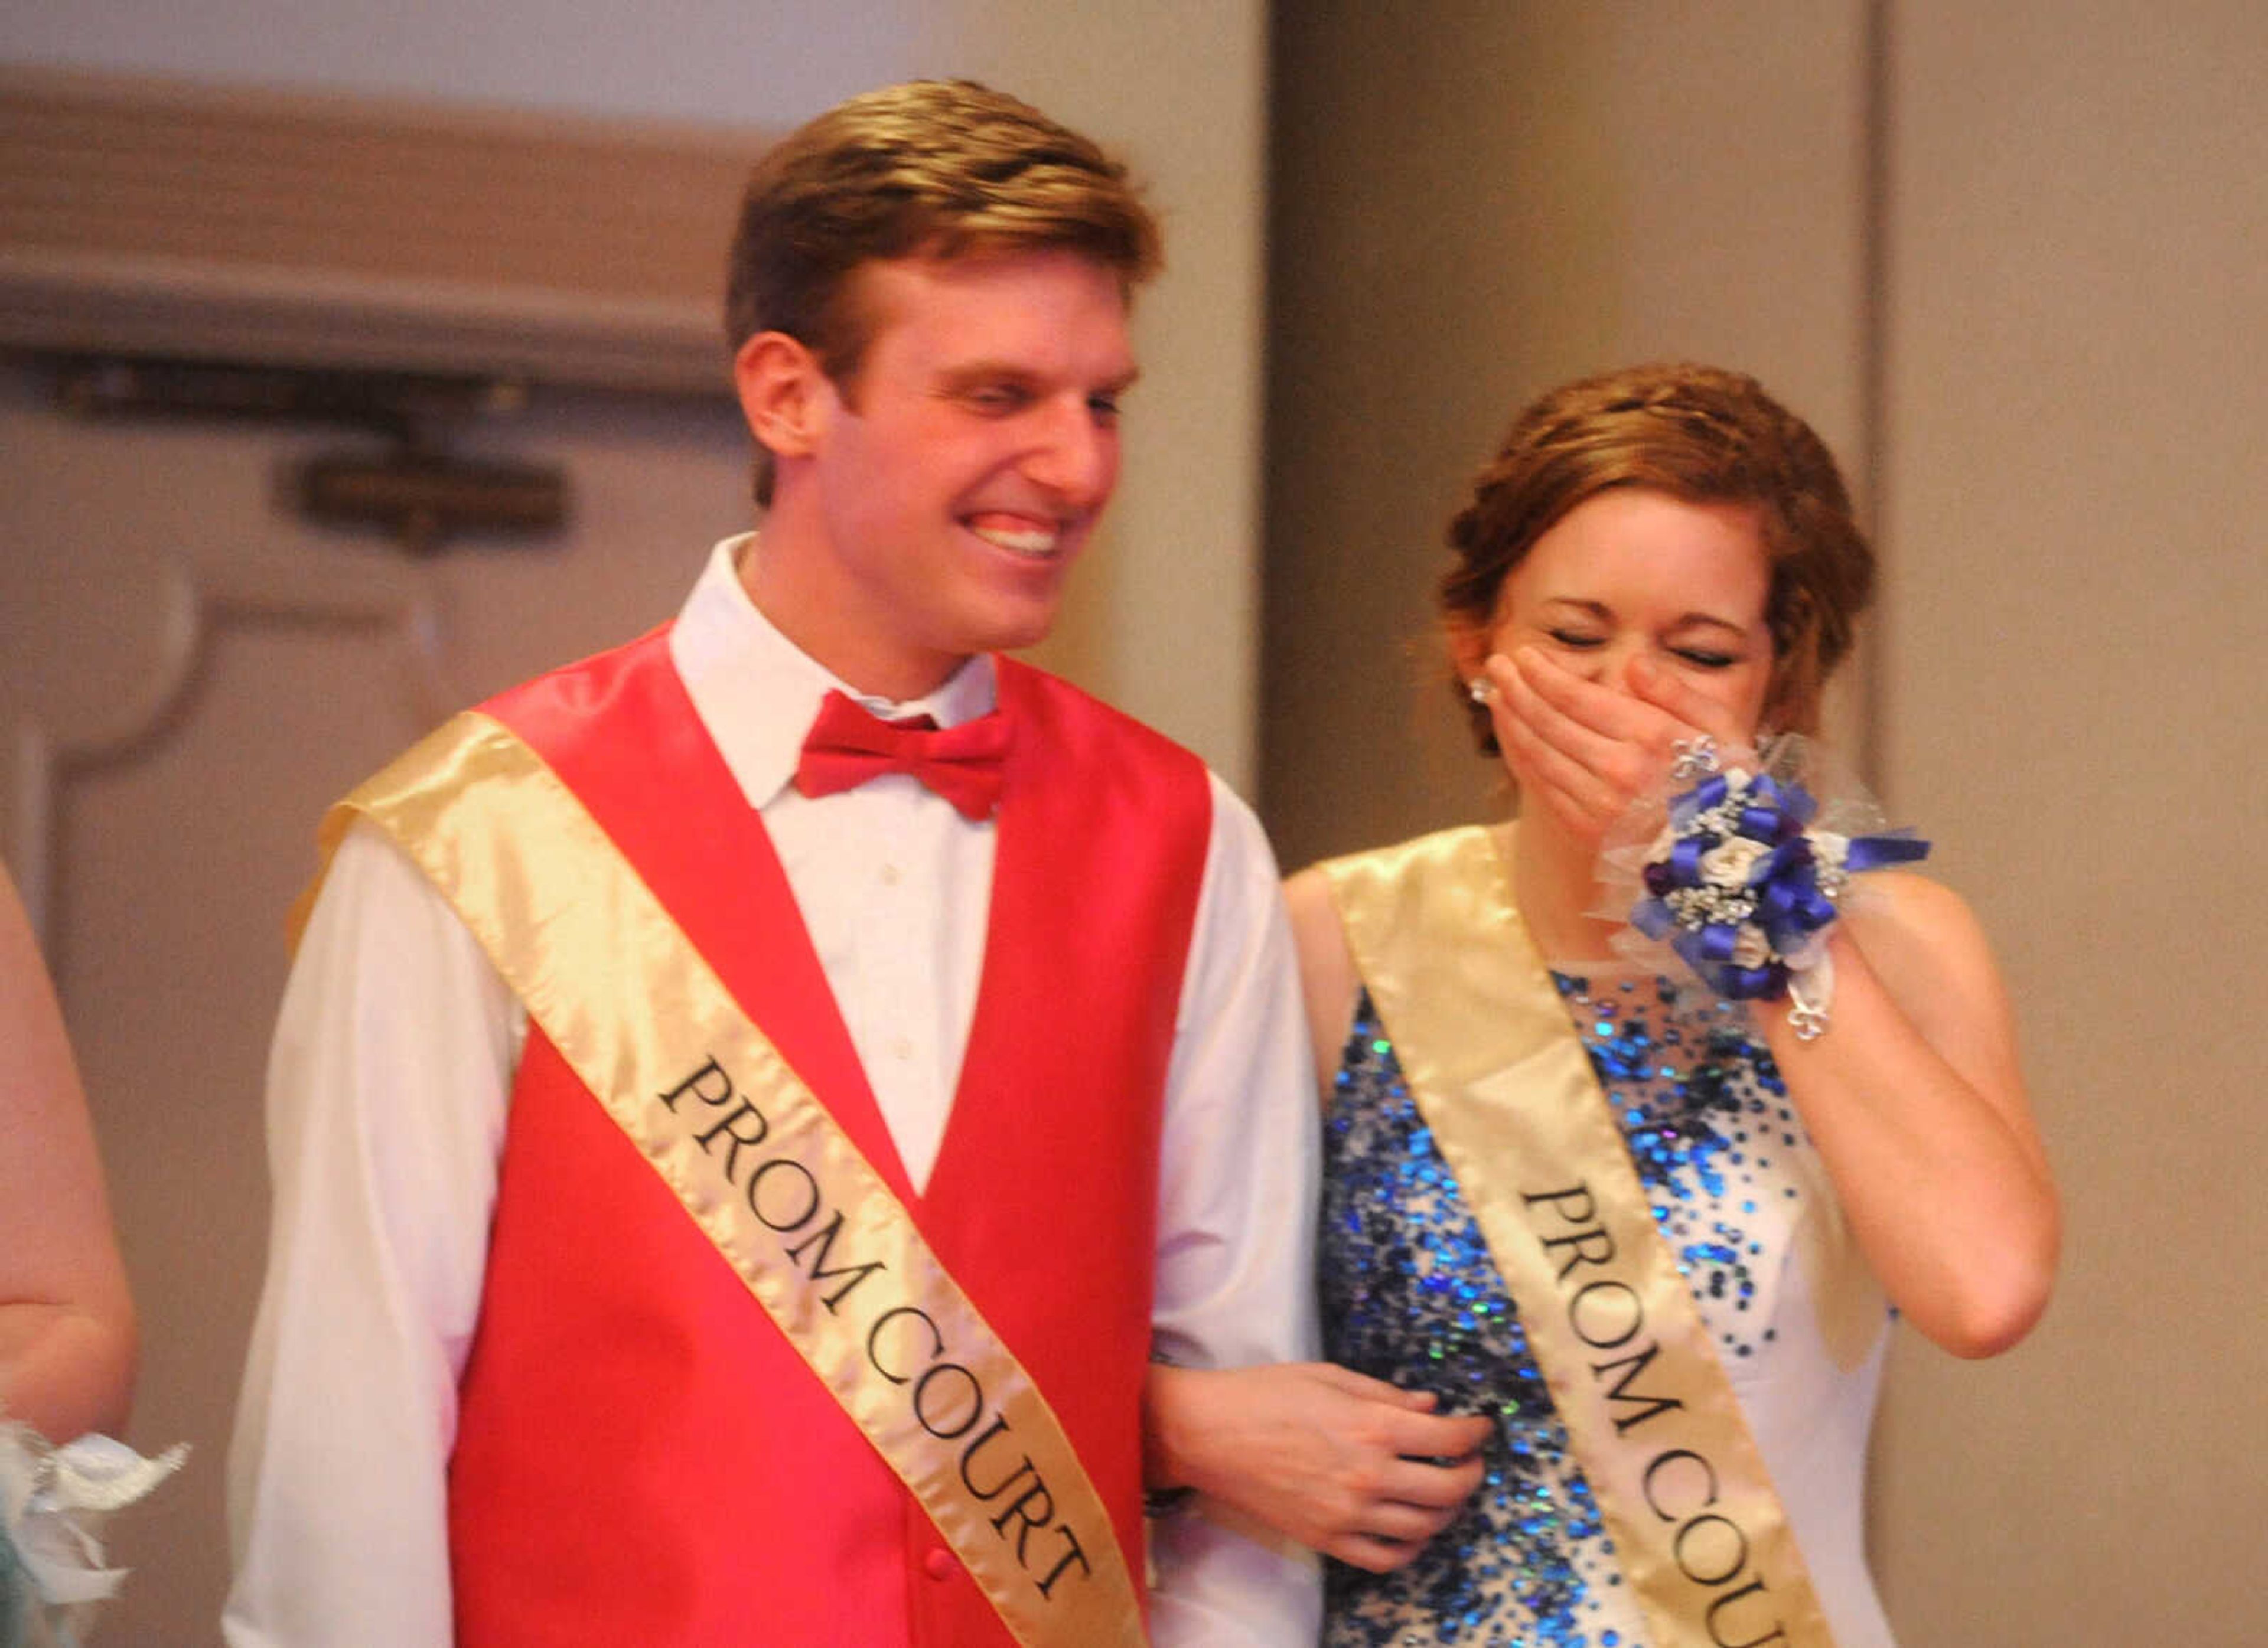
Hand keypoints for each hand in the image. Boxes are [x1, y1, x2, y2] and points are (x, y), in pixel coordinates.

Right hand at [1144, 1361, 1491, 1571]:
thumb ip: (1384, 1394)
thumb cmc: (1263, 1394)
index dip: (1476, 1432)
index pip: (1449, 1438)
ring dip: (1446, 1510)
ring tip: (1444, 1493)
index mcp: (1372, 1427)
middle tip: (1469, 1462)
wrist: (1207, 1434)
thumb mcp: (1328, 1376)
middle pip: (1448, 1489)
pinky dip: (1410, 1548)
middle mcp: (1368, 1475)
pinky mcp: (1327, 1538)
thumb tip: (1429, 1406)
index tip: (1481, 1427)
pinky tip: (1412, 1530)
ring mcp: (1348, 1514)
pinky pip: (1386, 1558)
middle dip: (1471, 1474)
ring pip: (1424, 1527)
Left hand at [1479, 647, 1747, 845]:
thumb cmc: (1728, 784)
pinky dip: (1519, 756)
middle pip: (1548, 721)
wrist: (1726, 856)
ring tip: (1496, 694)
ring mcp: (1597, 803)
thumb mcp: (1723, 729)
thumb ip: (1677, 693)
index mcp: (1650, 736)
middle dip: (1517, 689)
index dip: (1544, 674)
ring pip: (1537, 753)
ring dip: (1510, 720)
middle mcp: (1618, 768)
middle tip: (1498, 666)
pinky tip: (1512, 736)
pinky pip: (1540, 786)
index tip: (1524, 655)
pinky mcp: (1586, 829)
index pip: (1577, 697)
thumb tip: (1634, 664)